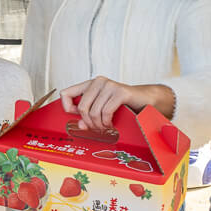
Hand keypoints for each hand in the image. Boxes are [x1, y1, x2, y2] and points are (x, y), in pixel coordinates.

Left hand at [59, 78, 174, 129]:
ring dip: (99, 125)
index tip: (76, 116)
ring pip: (94, 112)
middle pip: (81, 107)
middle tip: (96, 128)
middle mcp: (98, 82)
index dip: (67, 108)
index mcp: (90, 84)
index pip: (65, 93)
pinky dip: (107, 123)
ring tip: (105, 127)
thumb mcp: (102, 109)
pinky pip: (106, 112)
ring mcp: (109, 85)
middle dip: (88, 123)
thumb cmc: (122, 105)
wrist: (145, 100)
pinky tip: (111, 124)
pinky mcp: (120, 92)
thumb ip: (88, 115)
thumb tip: (80, 125)